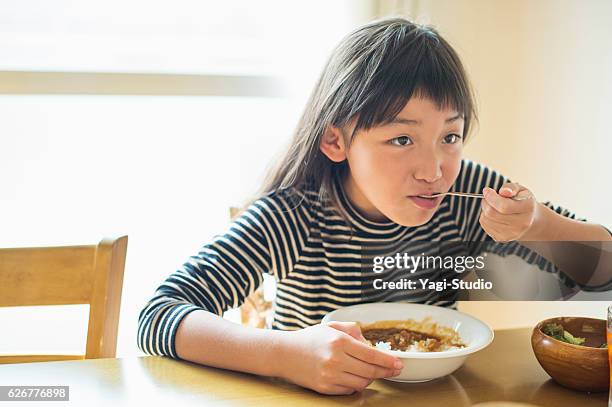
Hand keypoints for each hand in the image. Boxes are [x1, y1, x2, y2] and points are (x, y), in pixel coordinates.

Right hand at [276, 322, 402, 394]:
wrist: (285, 354)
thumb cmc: (310, 338)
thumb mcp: (332, 326)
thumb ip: (353, 330)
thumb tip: (370, 343)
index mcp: (339, 342)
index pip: (371, 355)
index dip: (388, 361)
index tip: (399, 363)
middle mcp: (335, 360)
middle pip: (370, 371)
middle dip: (386, 371)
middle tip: (393, 369)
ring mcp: (330, 376)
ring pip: (362, 382)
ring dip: (370, 378)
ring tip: (371, 371)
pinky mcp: (325, 388)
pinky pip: (349, 389)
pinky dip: (356, 384)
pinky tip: (355, 376)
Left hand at [479, 182, 540, 241]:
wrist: (530, 220)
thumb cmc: (523, 202)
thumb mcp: (521, 190)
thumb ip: (512, 187)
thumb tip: (503, 191)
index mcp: (527, 209)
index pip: (504, 206)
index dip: (491, 197)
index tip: (487, 190)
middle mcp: (521, 224)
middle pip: (492, 213)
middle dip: (486, 202)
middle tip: (489, 197)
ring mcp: (511, 234)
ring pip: (486, 219)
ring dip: (485, 209)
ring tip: (493, 205)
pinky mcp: (502, 238)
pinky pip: (484, 225)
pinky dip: (485, 217)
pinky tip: (493, 214)